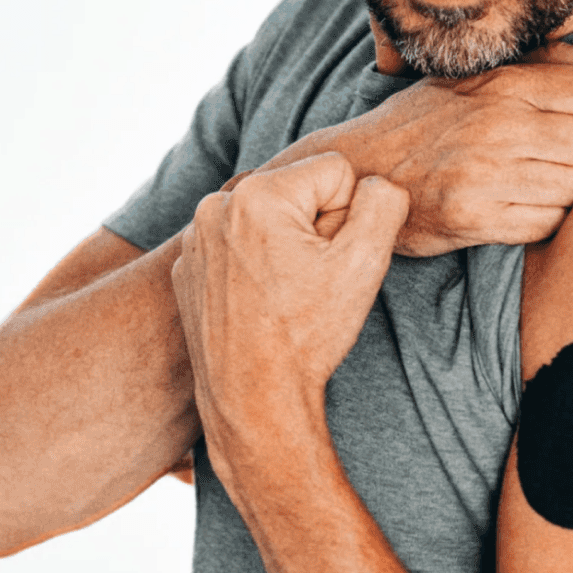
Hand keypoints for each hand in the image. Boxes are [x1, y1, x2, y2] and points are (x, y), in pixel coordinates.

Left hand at [171, 154, 408, 483]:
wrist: (253, 400)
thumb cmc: (307, 335)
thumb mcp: (365, 263)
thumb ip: (384, 202)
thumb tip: (376, 183)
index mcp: (259, 193)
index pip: (336, 171)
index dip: (349, 216)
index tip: (331, 262)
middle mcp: (217, 204)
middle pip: (300, 190)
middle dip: (317, 227)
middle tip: (311, 281)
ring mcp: (196, 236)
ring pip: (271, 215)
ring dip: (287, 243)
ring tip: (286, 293)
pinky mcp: (188, 265)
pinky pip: (240, 241)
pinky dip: (256, 263)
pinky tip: (262, 301)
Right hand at [312, 39, 572, 255]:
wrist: (357, 168)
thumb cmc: (426, 120)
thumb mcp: (480, 78)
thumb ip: (556, 64)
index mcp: (507, 84)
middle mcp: (500, 126)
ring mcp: (488, 175)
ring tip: (550, 178)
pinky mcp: (475, 220)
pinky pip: (551, 224)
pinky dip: (549, 218)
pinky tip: (527, 203)